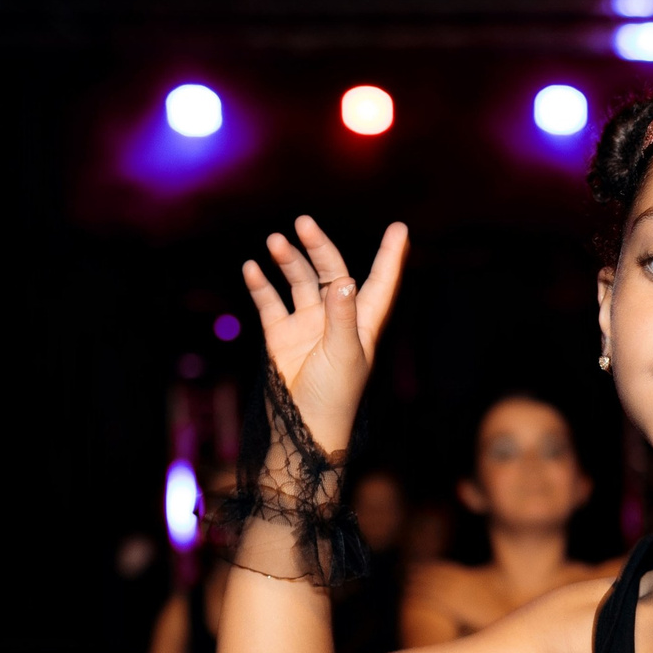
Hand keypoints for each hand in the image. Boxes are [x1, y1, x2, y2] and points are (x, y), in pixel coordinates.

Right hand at [242, 216, 408, 458]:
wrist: (303, 428)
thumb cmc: (335, 395)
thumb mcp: (344, 353)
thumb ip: (341, 316)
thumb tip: (343, 278)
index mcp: (362, 323)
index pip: (381, 282)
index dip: (391, 256)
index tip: (400, 228)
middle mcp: (336, 319)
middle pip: (331, 272)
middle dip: (319, 247)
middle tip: (303, 224)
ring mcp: (308, 326)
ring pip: (299, 282)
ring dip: (288, 261)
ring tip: (274, 241)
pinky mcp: (282, 336)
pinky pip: (271, 303)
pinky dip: (261, 285)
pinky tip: (252, 267)